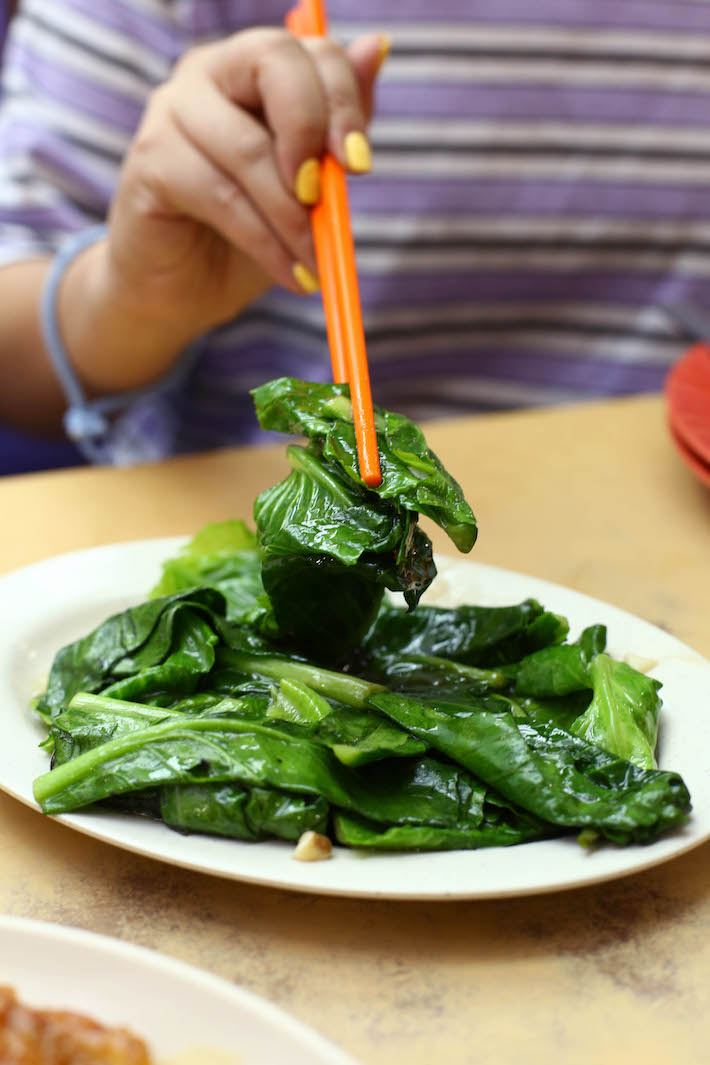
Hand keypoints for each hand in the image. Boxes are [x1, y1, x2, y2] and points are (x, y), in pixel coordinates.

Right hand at [103, 26, 384, 335]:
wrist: (185, 290)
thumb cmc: (251, 232)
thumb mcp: (310, 183)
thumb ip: (337, 125)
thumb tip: (375, 46)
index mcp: (254, 66)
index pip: (309, 49)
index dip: (343, 100)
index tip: (359, 165)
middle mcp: (209, 71)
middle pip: (272, 61)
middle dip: (313, 131)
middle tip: (327, 200)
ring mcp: (172, 110)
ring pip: (249, 148)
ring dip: (295, 217)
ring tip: (317, 261)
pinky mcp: (151, 161)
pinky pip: (222, 198)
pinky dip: (266, 244)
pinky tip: (291, 273)